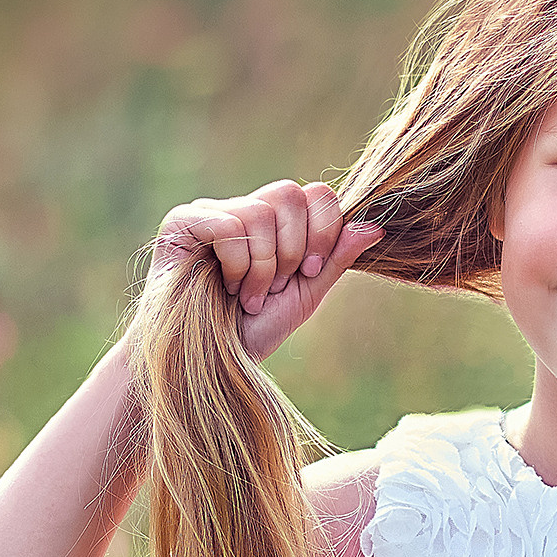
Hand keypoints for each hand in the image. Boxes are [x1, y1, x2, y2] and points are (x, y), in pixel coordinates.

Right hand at [143, 180, 382, 360]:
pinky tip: (225, 288)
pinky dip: (236, 264)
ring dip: (262, 267)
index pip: (316, 194)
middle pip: (290, 192)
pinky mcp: (182, 222)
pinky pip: (227, 224)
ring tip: (247, 297)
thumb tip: (374, 226)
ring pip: (260, 212)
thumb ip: (335, 260)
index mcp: (276, 224)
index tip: (309, 273)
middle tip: (275, 287)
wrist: (207, 364)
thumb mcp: (305, 296)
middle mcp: (244, 210)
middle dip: (292, 250)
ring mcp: (211, 212)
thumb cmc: (252, 332)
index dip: (323, 231)